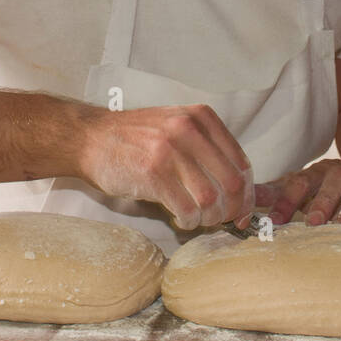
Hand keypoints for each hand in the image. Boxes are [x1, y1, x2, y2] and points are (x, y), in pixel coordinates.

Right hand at [75, 104, 253, 230]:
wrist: (92, 139)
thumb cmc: (137, 138)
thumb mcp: (178, 126)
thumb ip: (208, 149)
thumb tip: (239, 191)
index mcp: (202, 118)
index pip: (242, 163)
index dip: (248, 194)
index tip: (242, 211)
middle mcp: (189, 130)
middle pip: (232, 183)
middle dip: (232, 210)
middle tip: (222, 221)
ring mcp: (171, 150)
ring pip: (211, 199)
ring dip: (209, 219)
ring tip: (199, 220)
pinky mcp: (153, 173)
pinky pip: (187, 209)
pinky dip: (190, 222)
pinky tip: (182, 220)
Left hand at [254, 159, 340, 227]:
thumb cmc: (327, 191)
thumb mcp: (300, 190)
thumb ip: (273, 196)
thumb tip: (237, 206)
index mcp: (319, 173)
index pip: (301, 181)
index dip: (288, 199)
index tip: (275, 220)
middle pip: (335, 179)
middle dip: (324, 199)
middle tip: (313, 221)